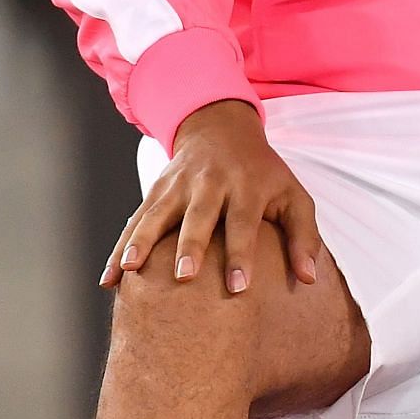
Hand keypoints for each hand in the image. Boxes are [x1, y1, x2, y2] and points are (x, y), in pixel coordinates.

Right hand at [102, 99, 324, 295]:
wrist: (223, 130)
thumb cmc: (264, 175)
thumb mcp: (293, 196)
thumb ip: (304, 236)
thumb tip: (310, 280)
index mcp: (247, 186)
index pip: (244, 223)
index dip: (242, 255)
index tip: (238, 288)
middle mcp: (212, 183)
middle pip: (199, 216)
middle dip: (190, 245)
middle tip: (184, 276)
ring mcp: (179, 185)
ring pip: (158, 214)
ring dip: (143, 241)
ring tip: (131, 270)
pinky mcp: (156, 191)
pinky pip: (135, 221)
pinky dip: (120, 248)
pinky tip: (110, 279)